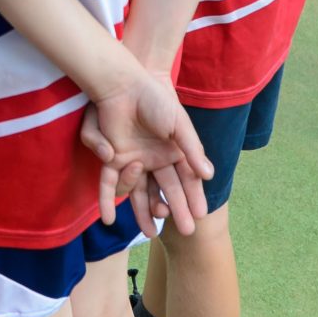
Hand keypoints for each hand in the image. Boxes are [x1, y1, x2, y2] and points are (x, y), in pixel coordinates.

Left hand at [77, 64, 210, 238]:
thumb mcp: (179, 125)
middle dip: (176, 209)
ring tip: (152, 231)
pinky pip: (109, 183)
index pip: (186, 179)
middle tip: (187, 230)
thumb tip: (209, 175)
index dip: (193, 197)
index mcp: (173, 152)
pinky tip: (108, 219)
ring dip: (143, 212)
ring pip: (139, 192)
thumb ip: (193, 150)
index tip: (201, 215)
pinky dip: (108, 200)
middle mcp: (154, 160)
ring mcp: (133, 161)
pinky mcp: (112, 159)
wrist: (127, 85)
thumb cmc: (156, 100)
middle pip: (165, 190)